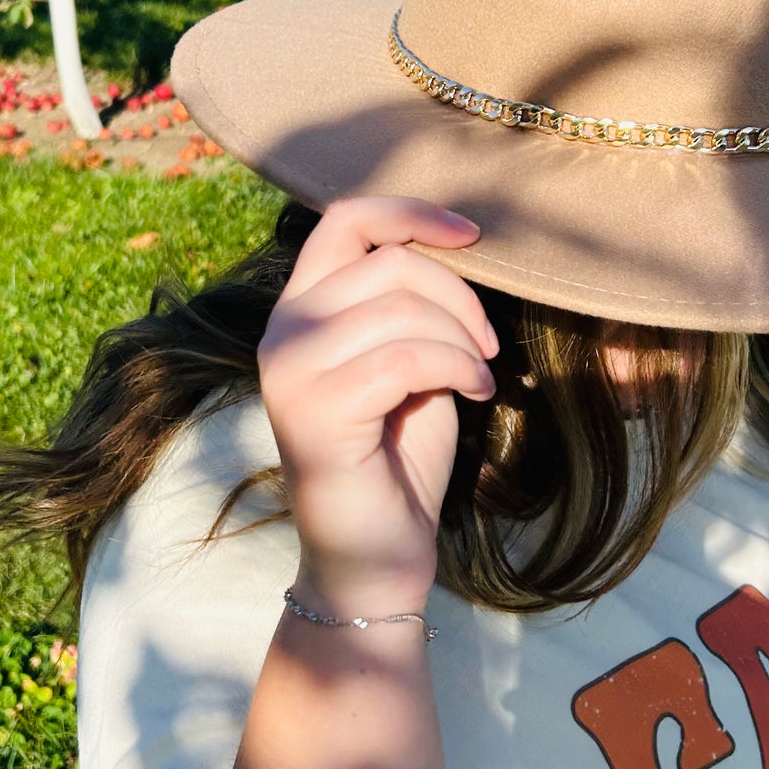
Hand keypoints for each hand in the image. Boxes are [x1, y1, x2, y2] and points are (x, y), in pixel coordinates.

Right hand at [258, 196, 496, 614]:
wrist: (374, 555)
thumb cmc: (397, 459)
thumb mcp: (408, 361)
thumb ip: (409, 304)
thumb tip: (454, 247)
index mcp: (300, 309)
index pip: (345, 219)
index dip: (412, 213)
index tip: (472, 235)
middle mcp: (282, 330)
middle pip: (389, 262)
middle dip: (459, 297)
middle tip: (486, 346)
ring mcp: (290, 369)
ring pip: (401, 308)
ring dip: (462, 340)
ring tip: (477, 376)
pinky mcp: (314, 410)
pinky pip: (405, 357)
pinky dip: (456, 368)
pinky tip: (472, 393)